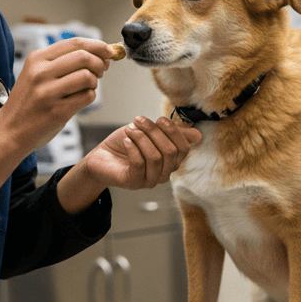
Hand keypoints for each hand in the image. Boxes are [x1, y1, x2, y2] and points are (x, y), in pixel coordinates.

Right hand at [0, 38, 114, 152]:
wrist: (9, 130)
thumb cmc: (28, 102)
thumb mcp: (36, 74)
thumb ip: (62, 62)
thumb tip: (100, 53)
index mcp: (37, 59)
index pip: (75, 42)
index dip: (97, 46)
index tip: (108, 51)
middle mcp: (41, 73)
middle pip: (84, 57)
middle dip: (100, 63)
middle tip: (100, 71)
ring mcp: (48, 93)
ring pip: (87, 76)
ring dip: (94, 82)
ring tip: (87, 87)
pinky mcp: (57, 111)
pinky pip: (87, 97)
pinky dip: (89, 97)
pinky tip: (79, 100)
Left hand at [81, 116, 201, 190]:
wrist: (102, 157)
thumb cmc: (127, 144)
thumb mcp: (150, 133)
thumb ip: (173, 133)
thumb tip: (198, 135)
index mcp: (171, 162)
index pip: (183, 148)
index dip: (173, 131)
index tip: (158, 119)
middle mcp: (163, 174)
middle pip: (169, 151)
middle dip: (154, 132)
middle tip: (138, 120)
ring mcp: (149, 180)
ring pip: (155, 157)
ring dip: (141, 138)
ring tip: (129, 129)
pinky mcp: (133, 183)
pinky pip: (139, 164)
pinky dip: (133, 148)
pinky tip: (126, 141)